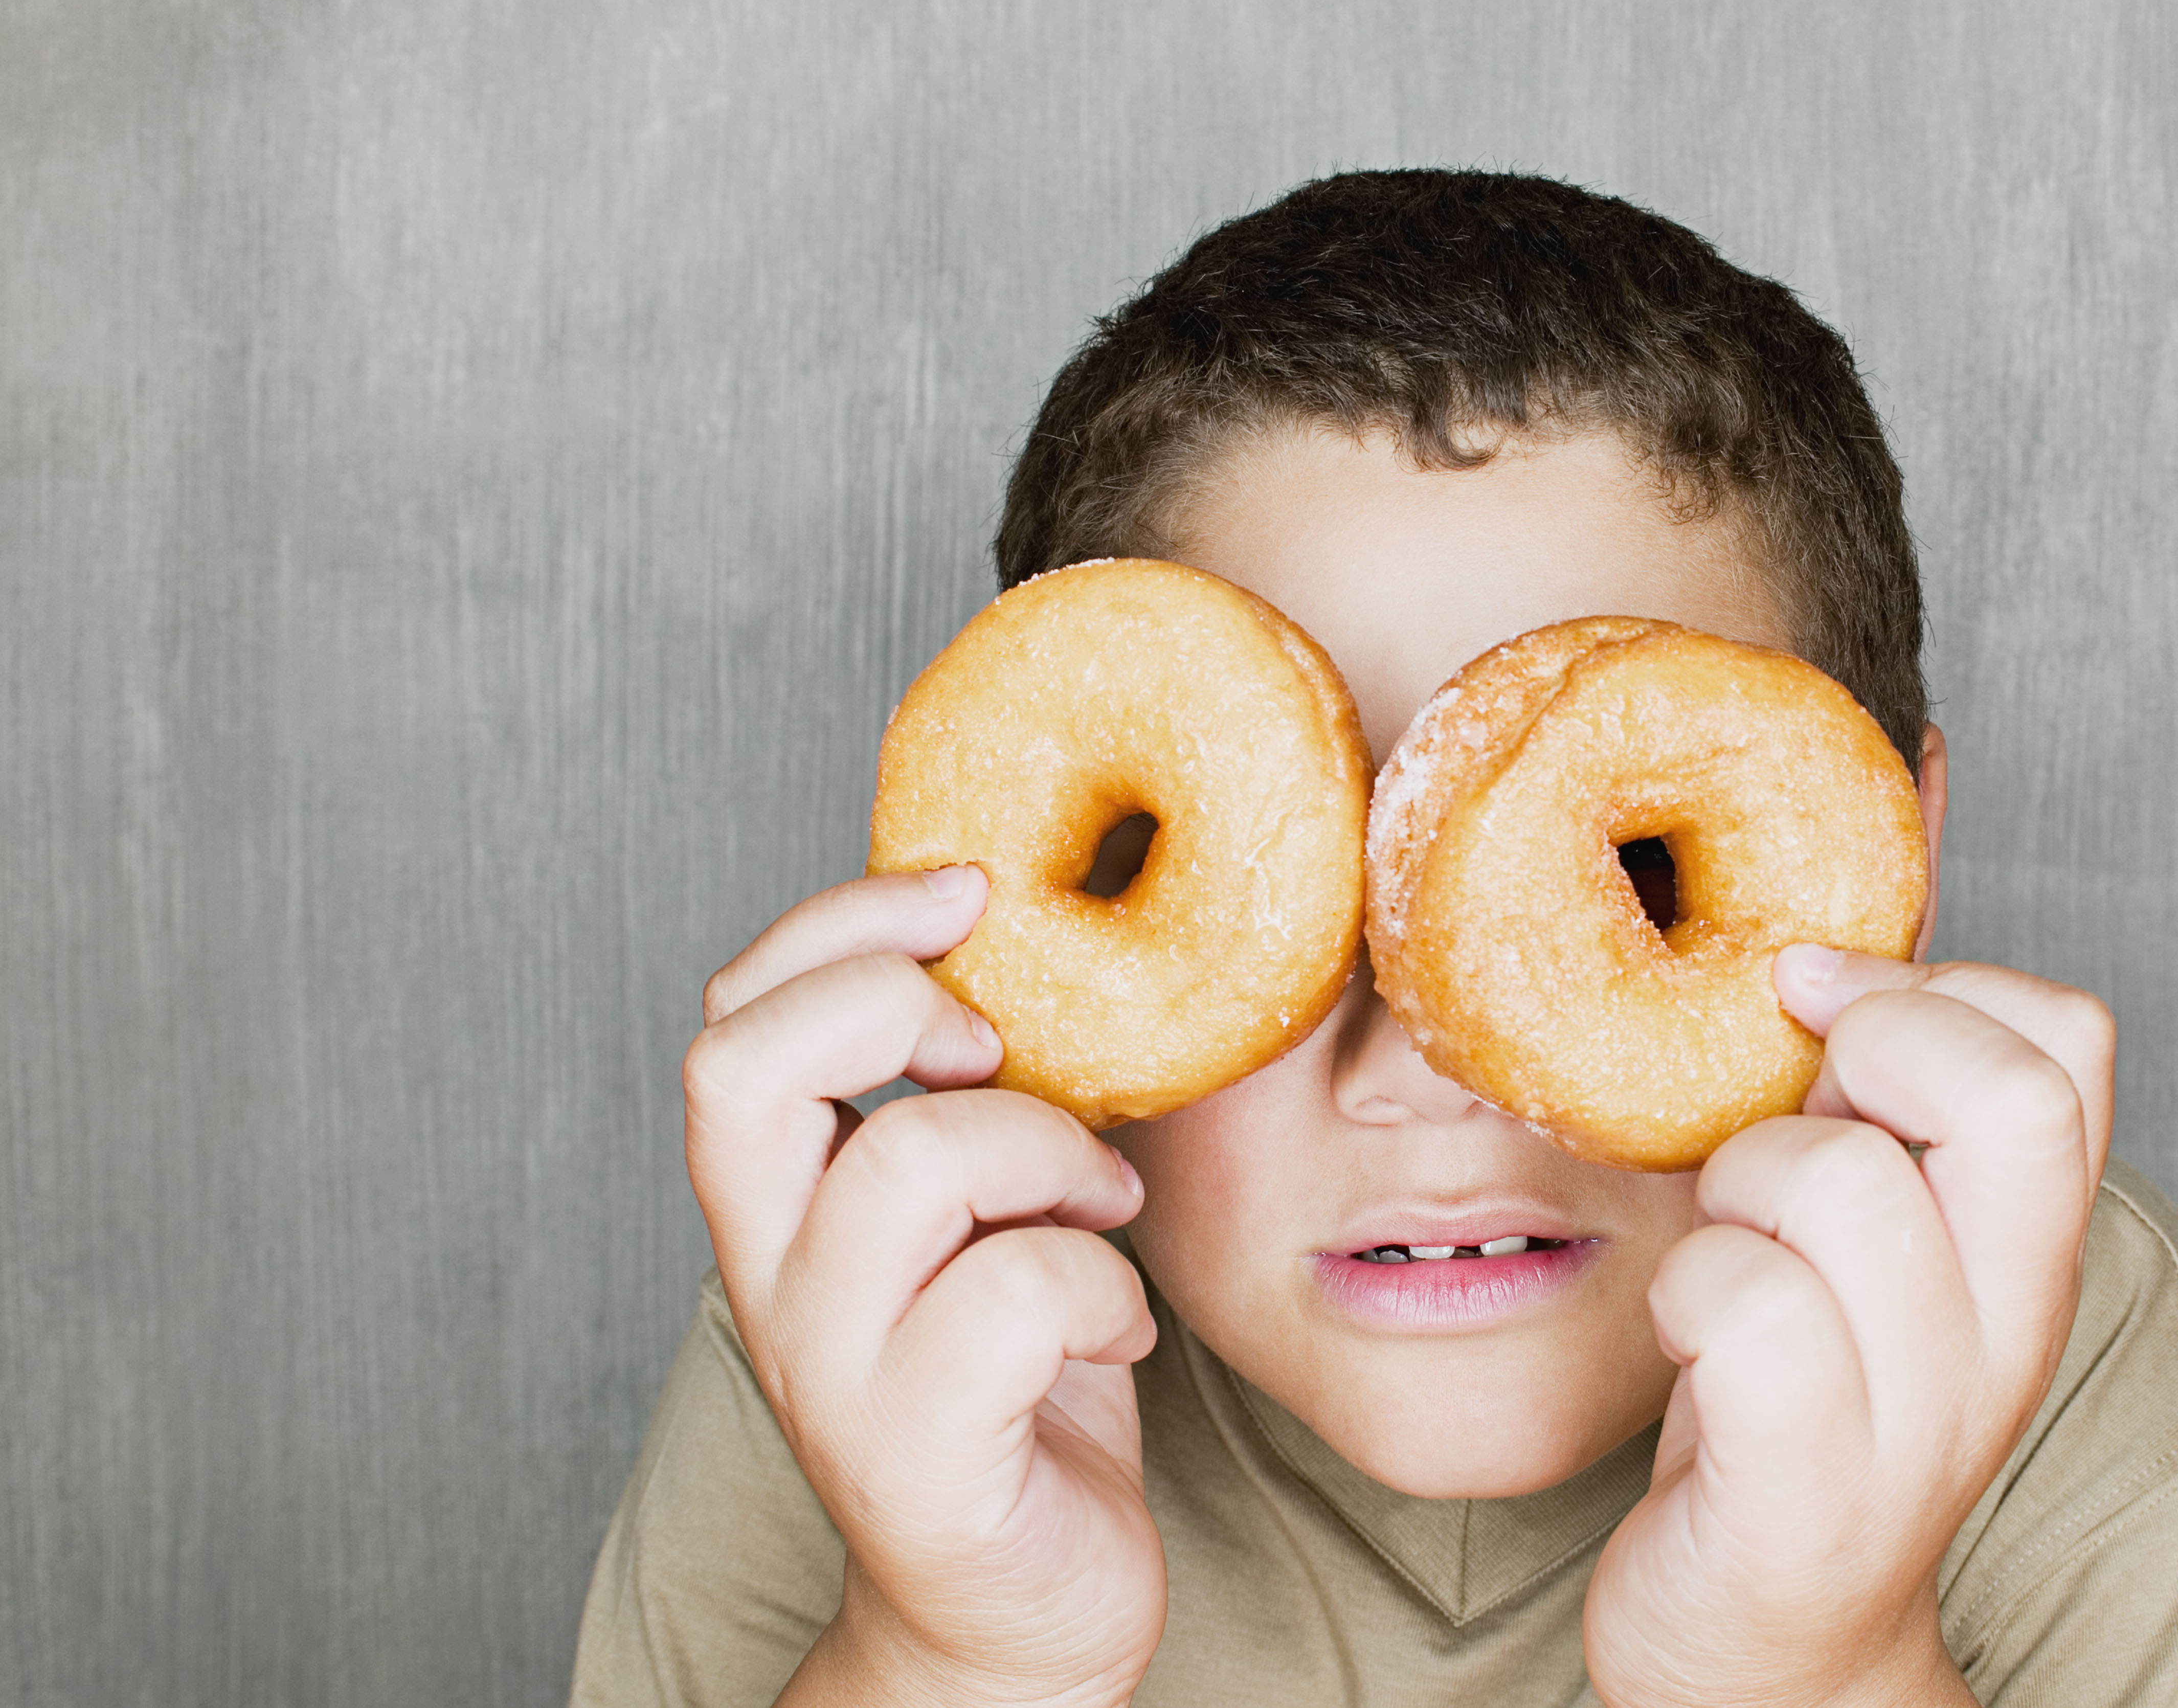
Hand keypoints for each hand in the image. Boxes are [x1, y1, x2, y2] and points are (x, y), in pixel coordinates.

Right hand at [683, 868, 1165, 1707]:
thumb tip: (1044, 942)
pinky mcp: (913, 1452)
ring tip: (1104, 1206)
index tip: (967, 895)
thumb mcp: (986, 1208)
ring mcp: (830, 1368)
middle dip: (893, 1001)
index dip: (839, 924)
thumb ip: (975, 1098)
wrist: (1021, 1608)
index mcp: (783, 1201)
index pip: (733, 1015)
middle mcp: (774, 1276)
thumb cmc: (1018, 1383)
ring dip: (1049, 1150)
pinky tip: (1118, 1328)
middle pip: (747, 1065)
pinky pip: (1013, 1295)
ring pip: (911, 1159)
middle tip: (1002, 1046)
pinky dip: (1100, 1288)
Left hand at [1581, 949, 2116, 1707]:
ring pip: (1837, 1180)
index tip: (1823, 1009)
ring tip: (1725, 1247)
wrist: (1765, 1655)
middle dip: (1863, 1055)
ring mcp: (1918, 1419)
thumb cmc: (1793, 1412)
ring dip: (1736, 1183)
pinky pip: (1746, 1303)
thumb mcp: (1864, 1246)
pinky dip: (1687, 1290)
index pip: (2069, 1042)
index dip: (1937, 986)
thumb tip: (1815, 966)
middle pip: (2004, 1095)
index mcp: (2025, 1250)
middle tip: (1785, 1120)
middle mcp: (2005, 1329)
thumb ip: (1873, 1121)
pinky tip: (1687, 1333)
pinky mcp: (1806, 1492)